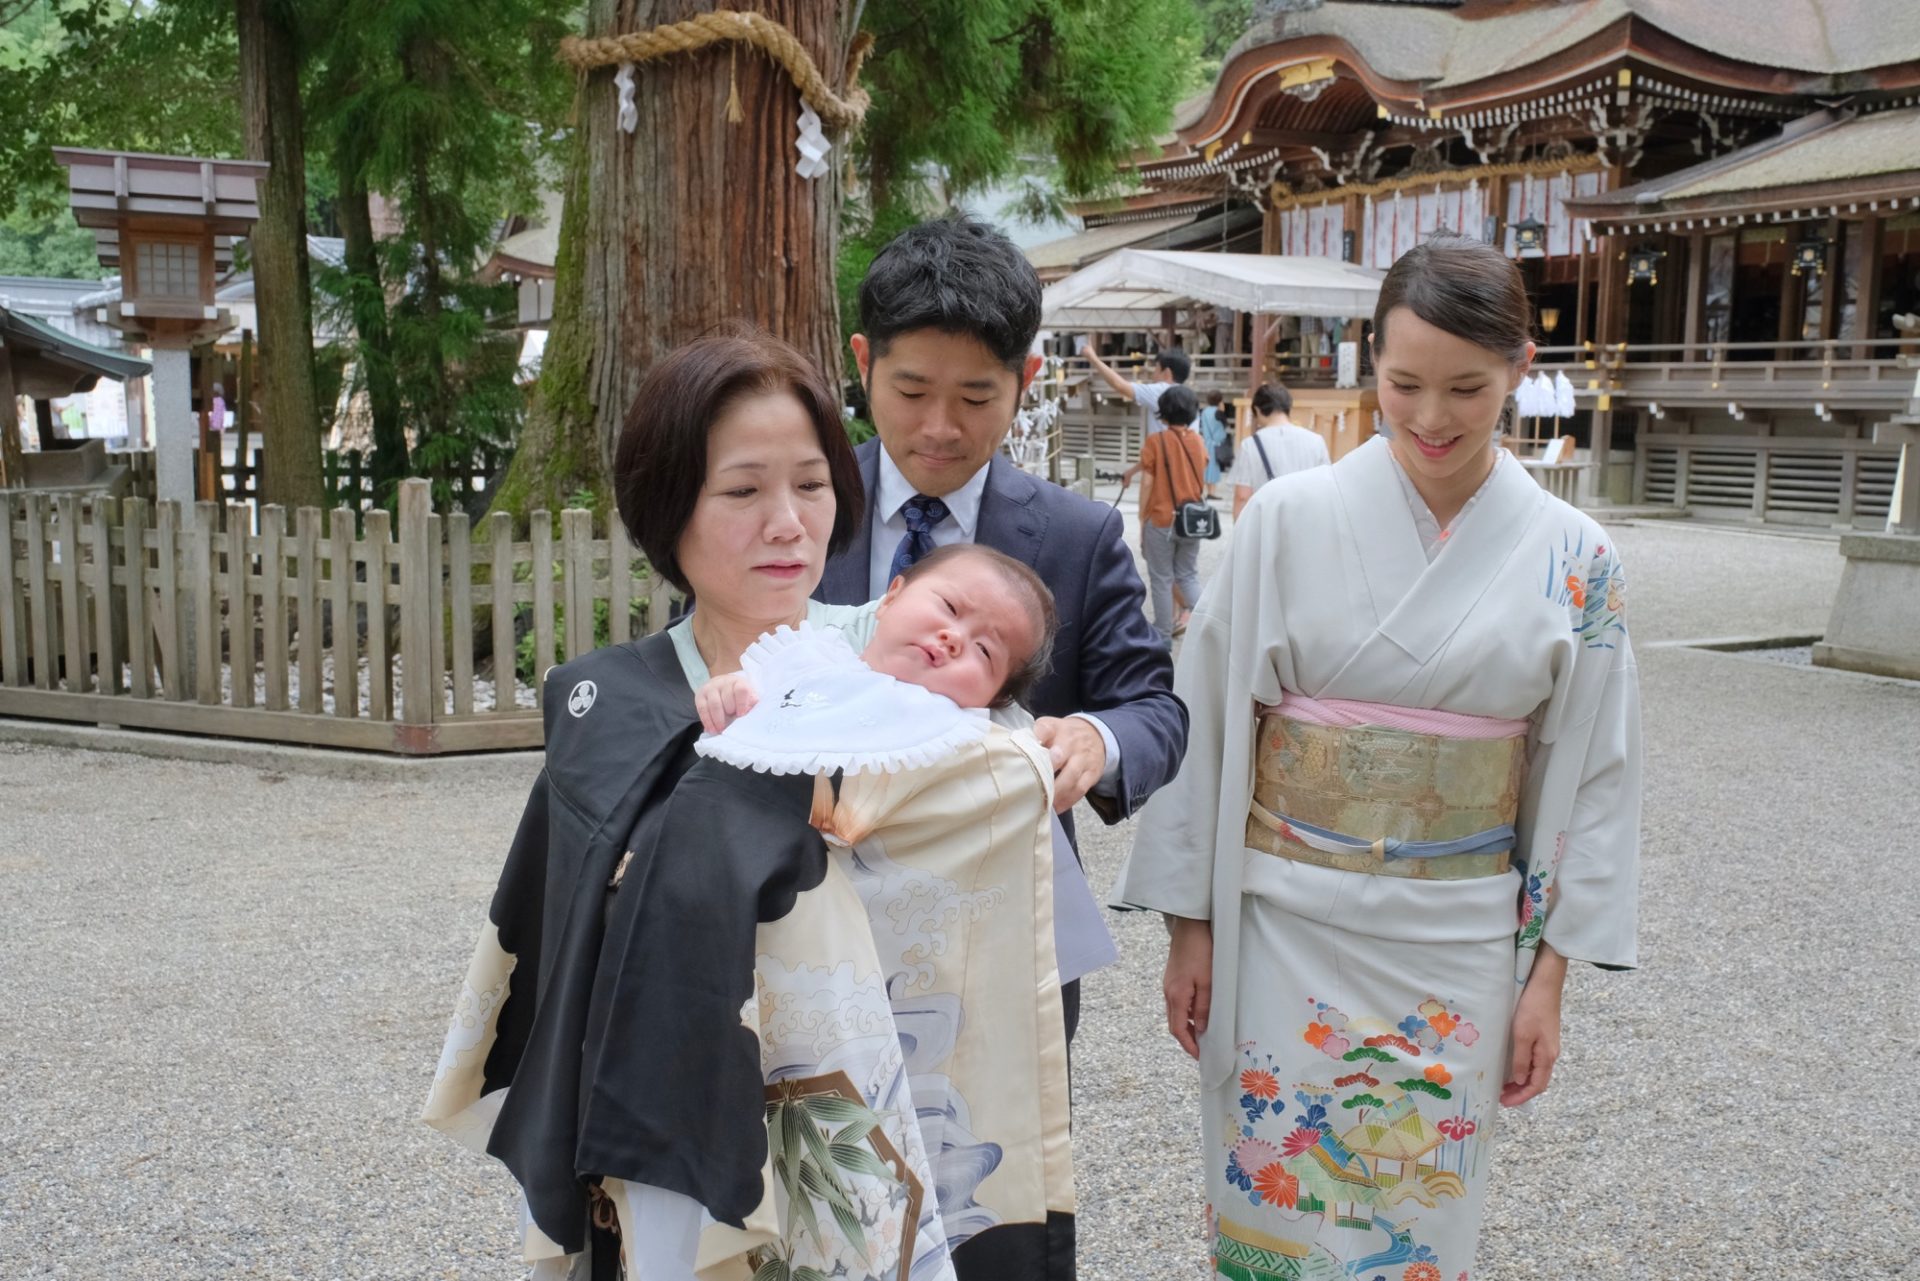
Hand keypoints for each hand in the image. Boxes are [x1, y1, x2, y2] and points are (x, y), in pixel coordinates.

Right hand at [694, 671, 758, 735]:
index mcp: (738, 682)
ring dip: (717, 720)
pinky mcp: (700, 696)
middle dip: (729, 713)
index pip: (740, 690)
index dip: (741, 703)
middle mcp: (723, 682)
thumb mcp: (748, 697)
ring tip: (721, 730)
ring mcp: (710, 688)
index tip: (741, 715)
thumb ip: (751, 705)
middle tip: (731, 724)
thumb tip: (751, 714)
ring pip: (714, 704)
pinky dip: (707, 721)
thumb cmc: (738, 696)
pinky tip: (711, 730)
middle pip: (726, 698)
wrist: (722, 686)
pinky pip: (702, 709)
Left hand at [1033, 715, 1105, 812]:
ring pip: (1071, 776)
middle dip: (1047, 769)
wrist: (1094, 734)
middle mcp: (1071, 741)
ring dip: (1055, 792)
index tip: (1029, 749)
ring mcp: (1083, 757)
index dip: (1037, 738)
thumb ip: (1032, 740)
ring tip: (1042, 804)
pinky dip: (1067, 801)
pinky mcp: (1092, 773)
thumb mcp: (1048, 729)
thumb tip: (1011, 757)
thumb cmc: (1062, 736)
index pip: (1045, 729)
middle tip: (1035, 784)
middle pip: (1059, 754)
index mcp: (1055, 728)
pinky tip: (1055, 808)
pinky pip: (1080, 789)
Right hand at [1163, 916, 1212, 1058]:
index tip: (1199, 1056)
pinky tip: (1198, 1013)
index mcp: (1176, 996)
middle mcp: (1168, 993)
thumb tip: (1204, 1029)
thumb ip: (1205, 1007)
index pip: (1178, 1029)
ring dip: (1187, 1026)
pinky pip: (1176, 1003)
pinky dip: (1186, 1013)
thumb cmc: (1201, 952)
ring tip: (1203, 1033)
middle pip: (1174, 1024)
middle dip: (1187, 1039)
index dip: (1188, 1045)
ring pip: (1175, 1014)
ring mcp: (1168, 985)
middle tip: (1202, 1049)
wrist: (1190, 926)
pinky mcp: (1171, 979)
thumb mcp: (1208, 982)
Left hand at [1502, 944, 1566, 1106]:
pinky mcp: (1544, 1036)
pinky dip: (1524, 1068)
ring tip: (1504, 1085)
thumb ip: (1521, 1060)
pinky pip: (1535, 1060)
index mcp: (1547, 1056)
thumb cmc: (1532, 1008)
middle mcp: (1551, 1053)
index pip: (1537, 1086)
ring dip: (1521, 1081)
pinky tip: (1512, 1066)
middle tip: (1501, 1097)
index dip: (1521, 1097)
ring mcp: (1548, 1045)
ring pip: (1536, 1071)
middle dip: (1520, 1092)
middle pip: (1538, 1080)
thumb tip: (1520, 1081)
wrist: (1544, 983)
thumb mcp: (1522, 1035)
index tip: (1505, 1103)